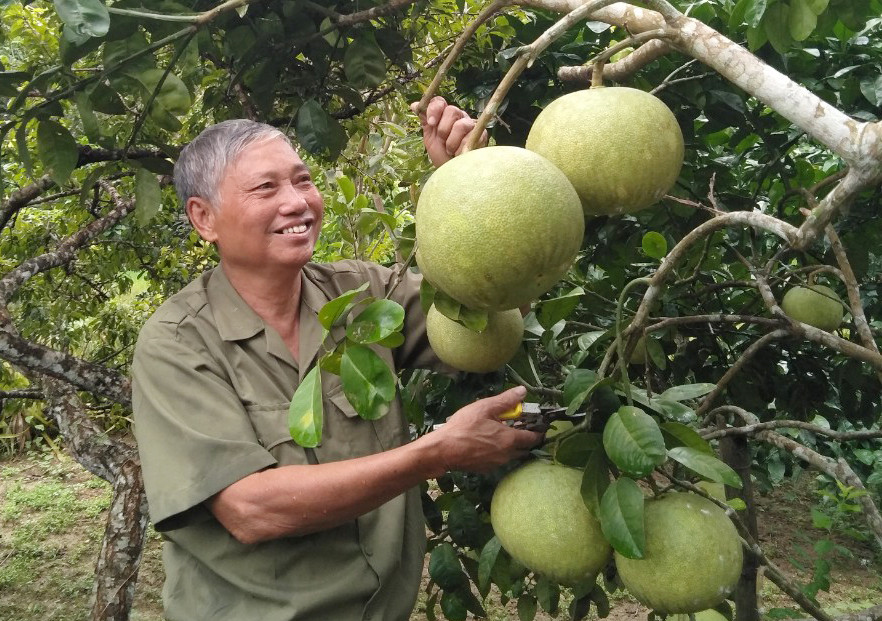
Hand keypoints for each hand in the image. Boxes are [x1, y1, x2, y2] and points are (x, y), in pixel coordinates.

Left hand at [411, 96, 488, 167]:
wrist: (453, 173)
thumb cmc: (441, 155)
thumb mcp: (430, 139)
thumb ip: (425, 121)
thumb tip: (414, 105)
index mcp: (445, 115)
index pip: (440, 101)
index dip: (434, 109)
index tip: (431, 123)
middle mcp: (459, 116)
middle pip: (451, 110)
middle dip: (443, 129)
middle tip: (443, 142)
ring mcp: (471, 125)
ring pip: (461, 125)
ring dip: (452, 142)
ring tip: (451, 151)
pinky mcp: (481, 134)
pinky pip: (470, 137)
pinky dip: (461, 148)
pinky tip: (460, 154)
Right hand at [428, 385, 543, 474]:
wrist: (444, 450)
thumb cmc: (464, 427)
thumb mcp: (484, 408)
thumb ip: (506, 400)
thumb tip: (523, 392)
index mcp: (510, 439)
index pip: (533, 438)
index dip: (538, 432)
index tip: (539, 425)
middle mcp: (507, 455)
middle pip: (525, 449)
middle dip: (526, 440)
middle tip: (520, 428)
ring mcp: (496, 464)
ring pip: (512, 456)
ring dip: (513, 446)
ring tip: (502, 434)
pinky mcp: (486, 469)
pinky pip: (499, 461)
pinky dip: (500, 453)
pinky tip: (489, 444)